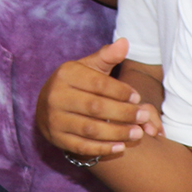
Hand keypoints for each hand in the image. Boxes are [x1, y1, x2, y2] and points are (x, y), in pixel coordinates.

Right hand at [35, 41, 157, 161]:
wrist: (48, 105)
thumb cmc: (77, 84)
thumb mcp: (89, 67)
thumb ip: (107, 56)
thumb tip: (125, 42)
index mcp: (66, 74)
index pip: (98, 84)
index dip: (121, 91)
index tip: (138, 97)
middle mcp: (56, 96)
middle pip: (95, 107)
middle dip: (123, 113)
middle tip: (143, 117)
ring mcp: (54, 119)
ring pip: (90, 129)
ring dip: (117, 133)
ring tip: (138, 133)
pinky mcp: (56, 138)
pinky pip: (82, 146)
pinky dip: (103, 148)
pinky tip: (121, 147)